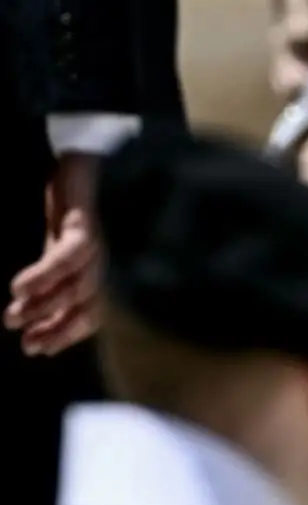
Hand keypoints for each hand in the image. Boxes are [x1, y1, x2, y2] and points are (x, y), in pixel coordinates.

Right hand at [6, 153, 103, 356]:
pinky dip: (48, 273)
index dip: (67, 333)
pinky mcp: (85, 219)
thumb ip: (46, 280)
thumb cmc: (62, 206)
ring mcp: (95, 238)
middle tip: (25, 344)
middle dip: (59, 328)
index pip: (91, 311)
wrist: (75, 155)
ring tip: (13, 316)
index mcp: (89, 268)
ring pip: (83, 281)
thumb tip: (23, 318)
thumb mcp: (51, 250)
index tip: (36, 349)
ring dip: (46, 304)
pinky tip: (20, 287)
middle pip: (92, 301)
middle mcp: (98, 257)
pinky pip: (74, 251)